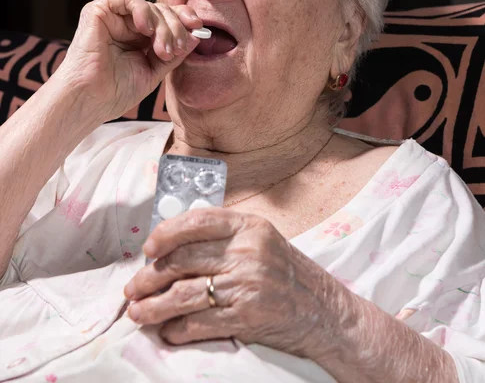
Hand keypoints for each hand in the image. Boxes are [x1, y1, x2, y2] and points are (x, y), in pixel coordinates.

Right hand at [53, 0, 202, 121]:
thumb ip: (175, 52)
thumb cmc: (117, 91)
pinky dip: (143, 10)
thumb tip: (197, 34)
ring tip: (161, 49)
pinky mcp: (98, 10)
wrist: (91, 100)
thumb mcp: (155, 71)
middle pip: (163, 11)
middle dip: (176, 28)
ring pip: (150, 5)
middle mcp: (128, 25)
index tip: (199, 29)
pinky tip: (146, 29)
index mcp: (141, 38)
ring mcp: (114, 17)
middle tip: (176, 49)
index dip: (185, 20)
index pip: (168, 19)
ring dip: (163, 25)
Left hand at [123, 209, 339, 359]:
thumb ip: (223, 236)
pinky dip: (177, 330)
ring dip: (154, 306)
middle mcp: (246, 251)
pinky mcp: (246, 316)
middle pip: (183, 259)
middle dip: (150, 276)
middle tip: (132, 288)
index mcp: (248, 226)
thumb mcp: (260, 240)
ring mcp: (247, 284)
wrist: (322, 310)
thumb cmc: (285, 272)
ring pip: (184, 293)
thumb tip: (172, 246)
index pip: (197, 220)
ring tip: (138, 312)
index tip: (148, 248)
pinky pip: (199, 323)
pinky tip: (168, 332)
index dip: (166, 233)